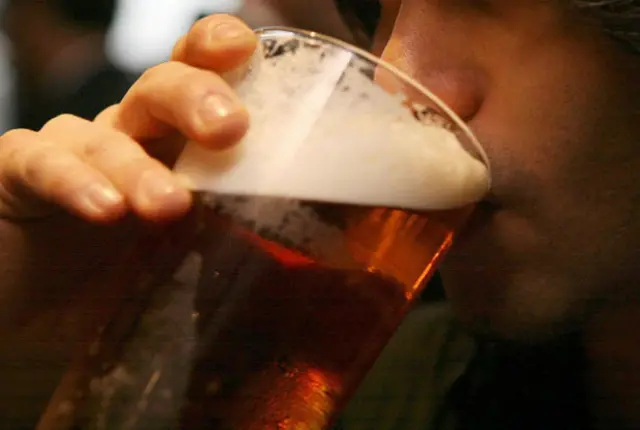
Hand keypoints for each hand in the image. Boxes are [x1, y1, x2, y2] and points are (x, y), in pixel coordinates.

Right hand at [0, 14, 256, 424]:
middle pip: (160, 88)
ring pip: (107, 132)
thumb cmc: (126, 275)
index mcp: (176, 144)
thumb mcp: (197, 255)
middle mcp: (129, 134)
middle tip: (229, 130)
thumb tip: (334, 245)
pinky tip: (103, 210)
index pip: (200, 78)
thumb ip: (251, 240)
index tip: (247, 49)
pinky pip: (39, 162)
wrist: (39, 305)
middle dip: (195, 97)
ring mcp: (72, 149)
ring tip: (169, 206)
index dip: (219, 53)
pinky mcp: (17, 174)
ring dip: (140, 166)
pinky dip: (72, 182)